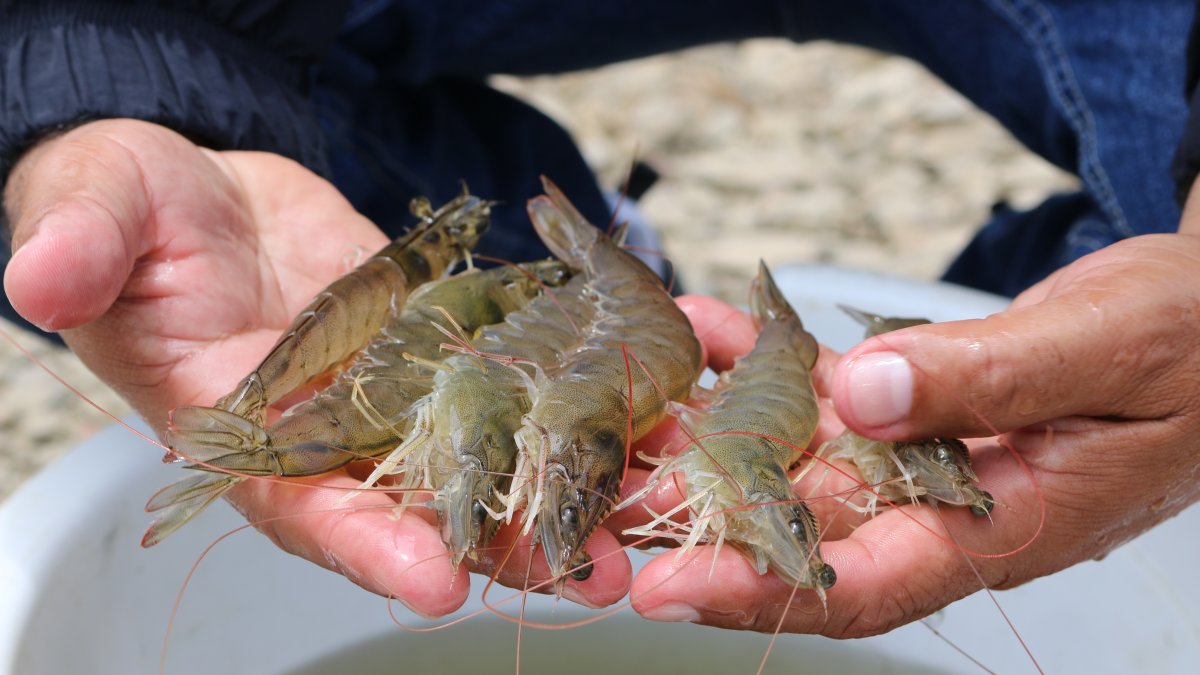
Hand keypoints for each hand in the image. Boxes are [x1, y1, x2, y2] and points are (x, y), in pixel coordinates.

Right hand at [2, 119, 627, 614]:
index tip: (437, 582)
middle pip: (420, 501)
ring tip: (644, 510)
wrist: (198, 193)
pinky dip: (577, 386)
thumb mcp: (92, 213)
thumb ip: (80, 246)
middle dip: (502, 541)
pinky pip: (514, 370)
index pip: (302, 502)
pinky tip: (649, 396)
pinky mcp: (440, 340)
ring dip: (563, 481)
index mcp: (242, 429)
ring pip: (485, 448)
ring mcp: (394, 387)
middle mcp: (329, 428)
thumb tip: (42, 275)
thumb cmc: (131, 212)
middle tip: (588, 571)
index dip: (366, 544)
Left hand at [623, 235, 1199, 635]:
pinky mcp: (906, 401)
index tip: (666, 592)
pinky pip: (813, 389)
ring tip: (616, 413)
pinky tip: (699, 326)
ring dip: (704, 437)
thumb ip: (991, 378)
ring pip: (790, 460)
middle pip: (799, 532)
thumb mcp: (1107, 351)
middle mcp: (941, 500)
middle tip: (592, 506)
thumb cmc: (1188, 344)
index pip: (865, 584)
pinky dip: (756, 359)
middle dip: (694, 523)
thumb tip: (870, 394)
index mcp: (1001, 523)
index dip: (761, 593)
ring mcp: (916, 452)